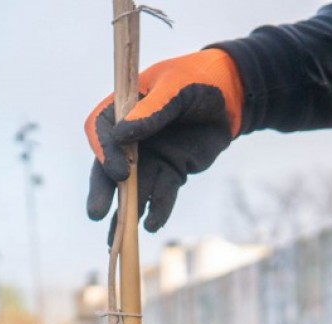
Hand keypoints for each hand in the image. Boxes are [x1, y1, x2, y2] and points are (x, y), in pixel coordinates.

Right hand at [85, 48, 243, 235]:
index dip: (104, 151)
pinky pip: (161, 195)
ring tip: (119, 237)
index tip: (118, 170)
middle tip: (97, 213)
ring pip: (132, 188)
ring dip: (125, 212)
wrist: (235, 95)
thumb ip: (152, 111)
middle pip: (108, 166)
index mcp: (124, 108)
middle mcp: (132, 137)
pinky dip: (157, 210)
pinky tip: (153, 224)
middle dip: (103, 190)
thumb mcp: (177, 87)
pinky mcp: (170, 173)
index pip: (101, 130)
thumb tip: (121, 136)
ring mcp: (150, 157)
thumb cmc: (201, 79)